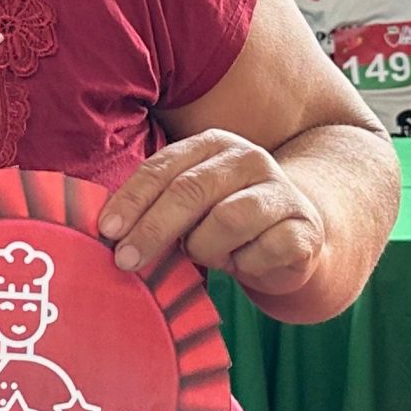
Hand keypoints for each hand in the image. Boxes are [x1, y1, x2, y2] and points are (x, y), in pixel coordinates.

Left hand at [96, 129, 327, 300]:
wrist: (294, 237)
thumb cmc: (223, 221)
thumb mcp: (188, 206)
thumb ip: (154, 206)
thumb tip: (107, 232)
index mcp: (213, 144)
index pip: (163, 168)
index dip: (132, 200)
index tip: (107, 231)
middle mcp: (249, 159)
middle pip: (190, 191)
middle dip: (152, 229)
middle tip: (126, 260)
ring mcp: (281, 191)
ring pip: (226, 221)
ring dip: (205, 248)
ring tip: (207, 253)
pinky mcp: (303, 229)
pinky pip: (260, 252)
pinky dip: (243, 265)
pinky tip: (244, 262)